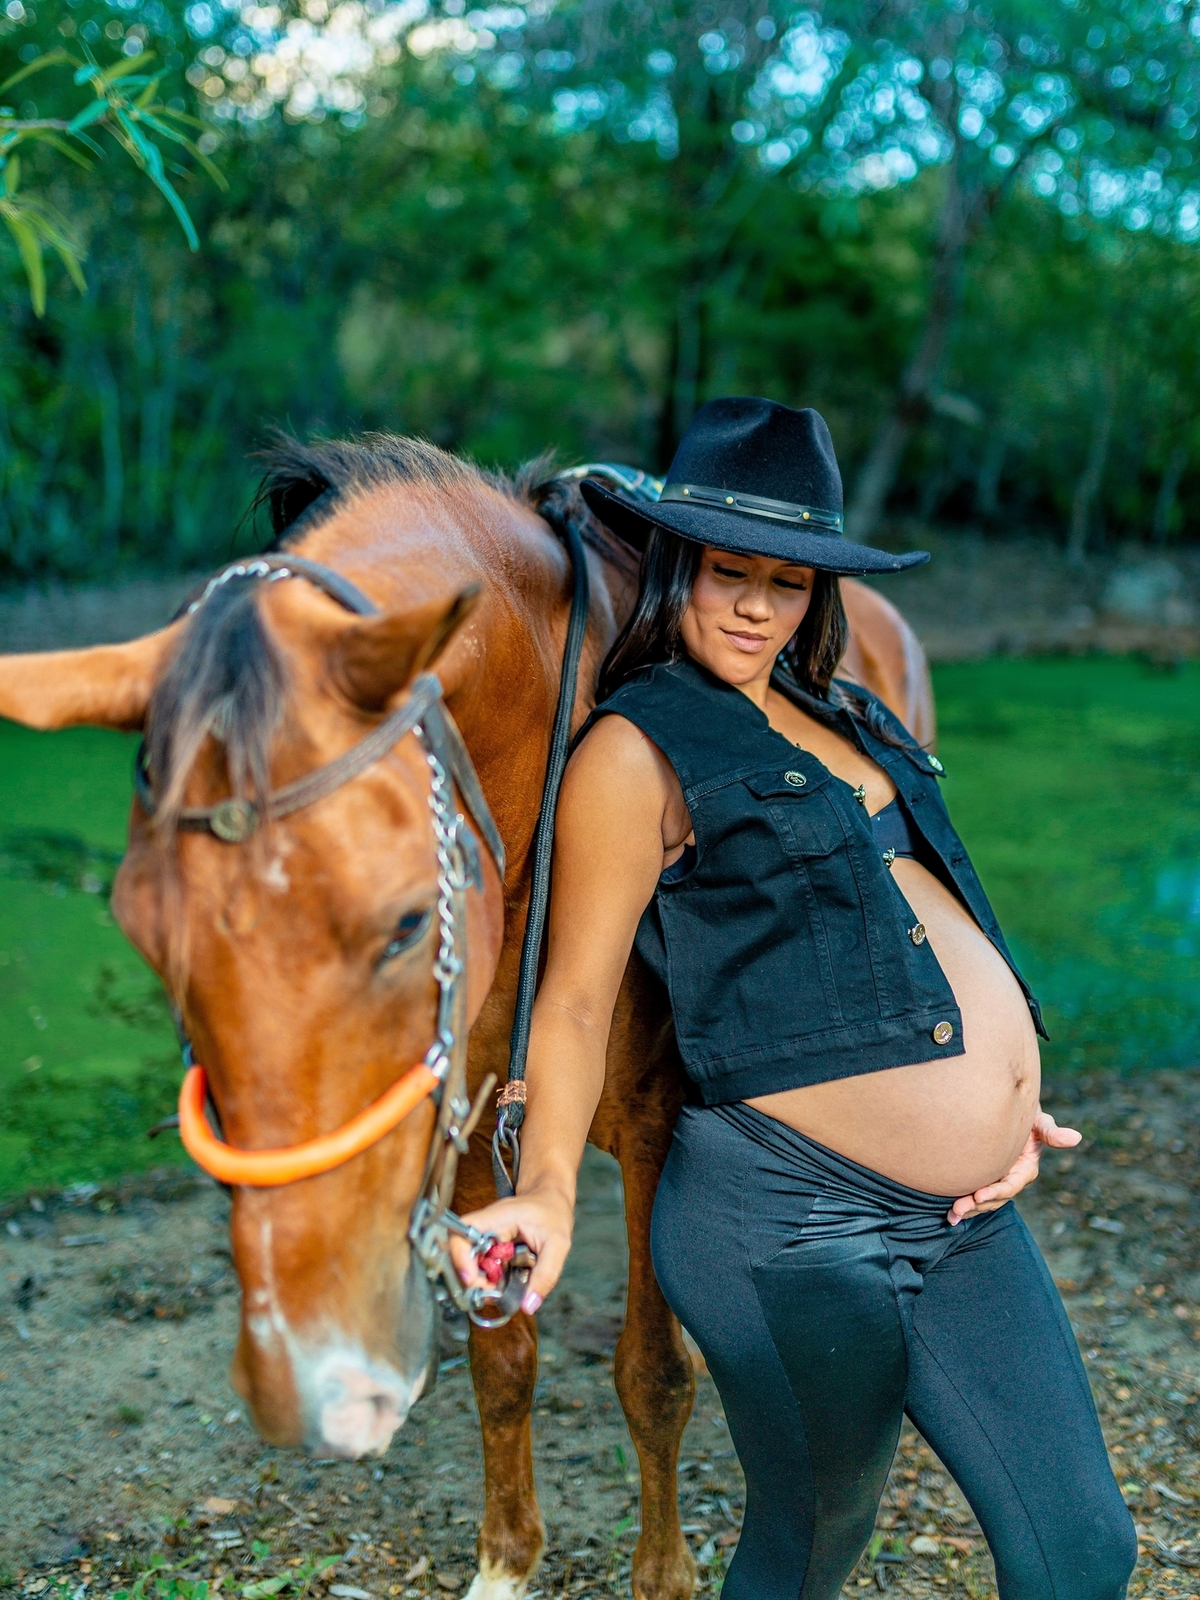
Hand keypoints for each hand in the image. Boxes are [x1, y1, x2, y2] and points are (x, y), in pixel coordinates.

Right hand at [447, 1186, 574, 1315]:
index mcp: (497, 1218)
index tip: (473, 1280)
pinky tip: (502, 1285)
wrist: (552, 1200)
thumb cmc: (554, 1214)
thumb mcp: (558, 1244)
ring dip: (481, 1282)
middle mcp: (485, 1227)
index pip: (462, 1233)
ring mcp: (485, 1238)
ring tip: (499, 1291)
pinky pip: (482, 1267)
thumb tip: (528, 1306)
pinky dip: (489, 1280)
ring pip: (470, 1264)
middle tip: (492, 1293)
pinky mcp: (489, 1248)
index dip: (460, 1258)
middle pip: (461, 1254)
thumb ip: (545, 1274)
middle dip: (473, 1279)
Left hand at [947, 1110, 1080, 1225]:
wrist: (1011, 1115)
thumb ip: (1052, 1132)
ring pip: (983, 1201)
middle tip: (957, 1210)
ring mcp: (997, 1181)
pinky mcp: (985, 1179)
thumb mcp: (1041, 1123)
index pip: (1010, 1185)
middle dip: (976, 1205)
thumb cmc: (1028, 1117)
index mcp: (1025, 1170)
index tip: (979, 1195)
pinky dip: (964, 1205)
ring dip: (968, 1210)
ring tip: (951, 1216)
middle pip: (994, 1198)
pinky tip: (949, 1216)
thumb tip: (1076, 1137)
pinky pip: (974, 1196)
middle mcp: (1012, 1180)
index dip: (996, 1192)